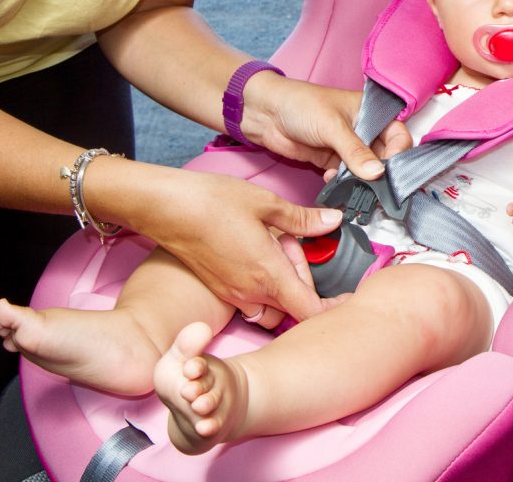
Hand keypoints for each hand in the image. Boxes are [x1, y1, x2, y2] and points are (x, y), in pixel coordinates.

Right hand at [147, 167, 343, 321]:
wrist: (165, 207)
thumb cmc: (212, 202)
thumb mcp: (266, 203)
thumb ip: (303, 219)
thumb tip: (332, 221)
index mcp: (269, 274)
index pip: (310, 311)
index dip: (334, 310)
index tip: (347, 297)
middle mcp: (251, 293)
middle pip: (293, 308)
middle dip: (304, 283)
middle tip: (295, 245)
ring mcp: (232, 294)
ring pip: (270, 308)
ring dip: (282, 289)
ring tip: (275, 250)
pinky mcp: (219, 288)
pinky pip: (250, 300)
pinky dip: (262, 284)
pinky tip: (255, 250)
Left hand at [242, 74, 412, 179]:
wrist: (266, 113)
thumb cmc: (301, 105)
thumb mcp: (332, 125)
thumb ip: (355, 151)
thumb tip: (377, 174)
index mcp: (372, 112)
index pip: (398, 136)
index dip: (398, 154)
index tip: (388, 171)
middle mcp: (365, 130)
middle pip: (385, 158)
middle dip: (381, 175)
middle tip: (375, 190)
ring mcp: (349, 148)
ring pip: (366, 171)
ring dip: (361, 182)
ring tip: (354, 189)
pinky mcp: (333, 161)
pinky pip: (347, 178)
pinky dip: (344, 183)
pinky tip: (332, 181)